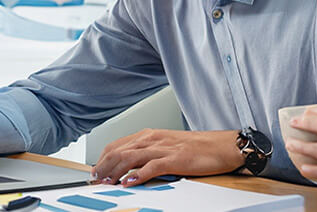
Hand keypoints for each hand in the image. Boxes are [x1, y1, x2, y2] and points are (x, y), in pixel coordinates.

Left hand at [91, 129, 243, 186]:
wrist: (222, 146)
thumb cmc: (197, 148)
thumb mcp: (168, 146)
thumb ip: (148, 154)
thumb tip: (129, 167)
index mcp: (150, 135)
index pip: (117, 144)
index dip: (102, 158)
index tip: (95, 171)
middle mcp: (153, 139)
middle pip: (119, 151)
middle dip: (103, 166)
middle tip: (95, 180)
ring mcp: (163, 148)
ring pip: (130, 157)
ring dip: (114, 171)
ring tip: (105, 182)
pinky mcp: (174, 159)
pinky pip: (151, 167)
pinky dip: (137, 175)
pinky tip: (129, 183)